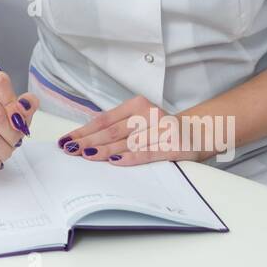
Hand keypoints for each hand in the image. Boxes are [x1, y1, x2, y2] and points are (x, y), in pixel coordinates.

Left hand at [57, 96, 209, 165]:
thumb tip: (85, 136)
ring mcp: (161, 129)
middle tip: (70, 150)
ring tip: (85, 156)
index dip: (84, 130)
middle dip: (88, 141)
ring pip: (126, 142)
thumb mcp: (140, 119)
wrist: (199, 131)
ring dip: (103, 151)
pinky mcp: (171, 146)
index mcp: (137, 104)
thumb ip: (118, 125)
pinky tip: (114, 162)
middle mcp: (148, 114)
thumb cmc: (162, 128)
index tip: (67, 140)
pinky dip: (129, 158)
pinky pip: (146, 152)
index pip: (104, 119)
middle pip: (112, 130)